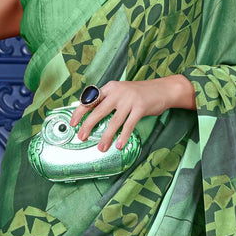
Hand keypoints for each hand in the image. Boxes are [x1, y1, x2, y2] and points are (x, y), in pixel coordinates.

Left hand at [68, 77, 186, 151]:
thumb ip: (108, 101)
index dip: (80, 112)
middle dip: (88, 126)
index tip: (73, 123)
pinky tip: (119, 145)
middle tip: (82, 137)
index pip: (90, 99)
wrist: (163, 89)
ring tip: (101, 148)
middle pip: (98, 111)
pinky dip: (123, 136)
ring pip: (114, 121)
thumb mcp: (121, 92)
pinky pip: (129, 125)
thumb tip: (92, 116)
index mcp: (110, 87)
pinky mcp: (140, 107)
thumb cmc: (140, 93)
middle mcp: (117, 92)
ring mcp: (129, 99)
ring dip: (106, 136)